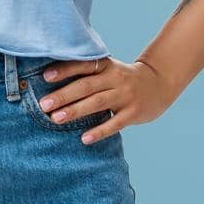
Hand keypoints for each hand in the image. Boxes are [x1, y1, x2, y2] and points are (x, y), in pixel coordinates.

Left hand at [34, 56, 176, 143]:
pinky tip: (84, 138)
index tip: (45, 76)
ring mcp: (125, 96)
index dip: (64, 70)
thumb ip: (87, 73)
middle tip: (44, 104)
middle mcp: (115, 78)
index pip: (83, 65)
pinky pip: (115, 123)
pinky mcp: (134, 112)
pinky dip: (99, 131)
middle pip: (86, 86)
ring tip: (56, 119)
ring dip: (76, 111)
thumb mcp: (109, 69)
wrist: (159, 83)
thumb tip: (50, 80)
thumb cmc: (123, 78)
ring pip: (97, 103)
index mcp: (106, 65)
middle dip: (63, 95)